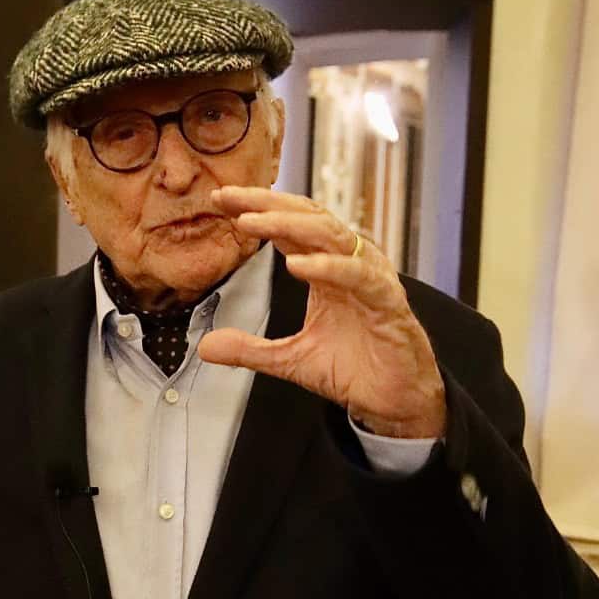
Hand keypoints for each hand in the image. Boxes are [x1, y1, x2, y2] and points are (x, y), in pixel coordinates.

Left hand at [198, 187, 445, 438]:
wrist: (393, 401)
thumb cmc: (353, 368)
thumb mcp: (288, 359)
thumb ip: (249, 349)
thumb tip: (205, 346)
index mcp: (325, 267)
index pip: (289, 226)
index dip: (256, 209)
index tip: (220, 199)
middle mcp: (348, 263)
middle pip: (307, 217)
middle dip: (266, 203)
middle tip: (230, 197)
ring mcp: (369, 278)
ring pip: (330, 234)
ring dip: (289, 224)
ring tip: (252, 222)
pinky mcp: (387, 301)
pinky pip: (359, 275)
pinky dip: (328, 267)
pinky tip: (297, 265)